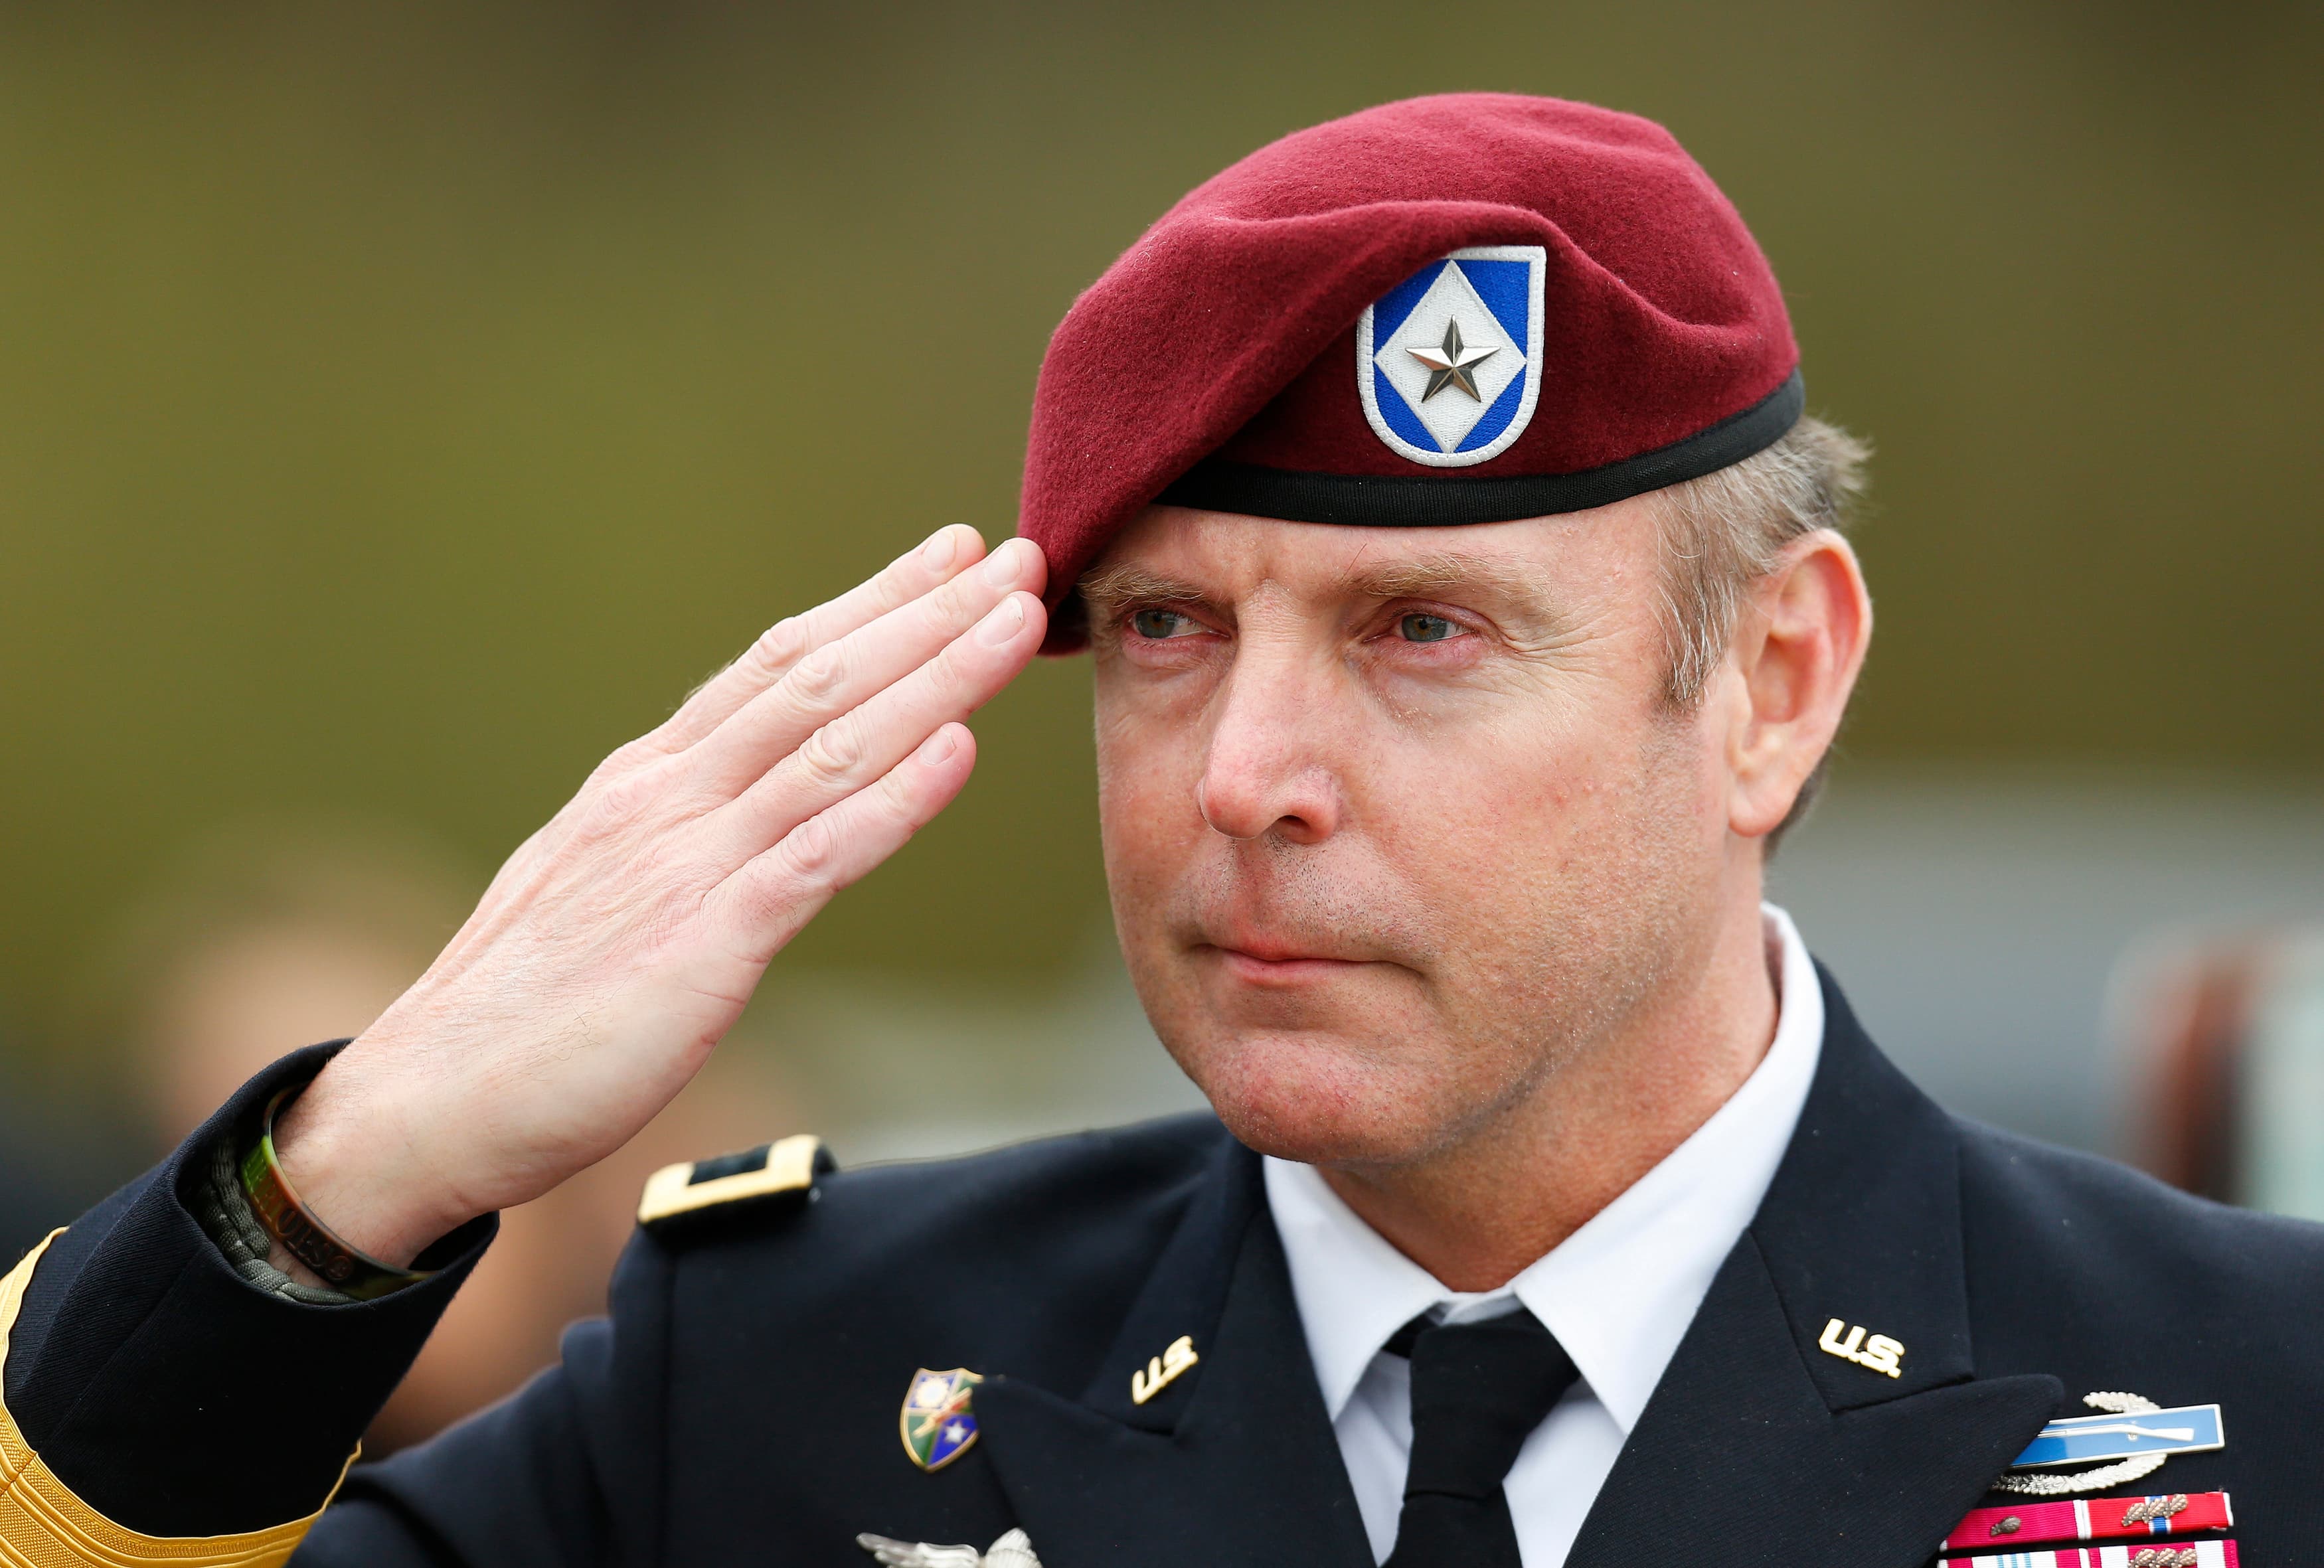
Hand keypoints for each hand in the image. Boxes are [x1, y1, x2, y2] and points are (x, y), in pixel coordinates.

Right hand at [271, 526, 1047, 1266]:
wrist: (426, 1102)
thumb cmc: (517, 1009)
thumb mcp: (601, 886)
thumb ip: (678, 835)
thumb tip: (746, 806)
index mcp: (646, 781)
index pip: (775, 665)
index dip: (870, 605)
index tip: (948, 559)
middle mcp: (669, 798)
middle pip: (819, 680)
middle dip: (926, 613)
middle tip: (1017, 555)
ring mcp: (685, 862)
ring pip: (835, 746)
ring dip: (938, 676)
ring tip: (1017, 620)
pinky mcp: (703, 943)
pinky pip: (817, 856)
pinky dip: (895, 799)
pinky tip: (962, 750)